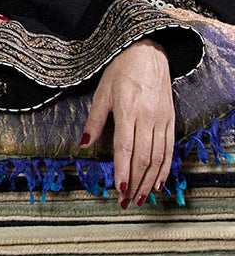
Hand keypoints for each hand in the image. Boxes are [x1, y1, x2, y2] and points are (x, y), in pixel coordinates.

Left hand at [81, 40, 174, 208]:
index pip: (126, 147)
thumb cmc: (120, 71)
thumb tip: (85, 144)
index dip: (122, 170)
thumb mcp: (102, 92)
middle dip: (135, 183)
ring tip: (140, 198)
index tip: (118, 189)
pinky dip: (164, 169)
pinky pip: (169, 149)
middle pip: (143, 157)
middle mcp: (147, 117)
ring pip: (158, 157)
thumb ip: (95, 119)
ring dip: (149, 181)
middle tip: (126, 202)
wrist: (148, 53)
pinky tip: (158, 183)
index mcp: (128, 109)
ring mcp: (161, 120)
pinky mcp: (170, 120)